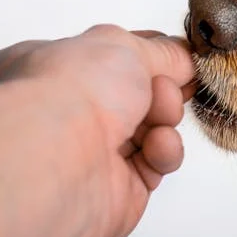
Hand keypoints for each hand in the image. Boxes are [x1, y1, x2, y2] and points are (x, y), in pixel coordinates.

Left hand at [0, 24, 194, 236]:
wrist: (55, 161)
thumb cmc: (69, 92)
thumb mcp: (123, 46)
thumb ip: (162, 51)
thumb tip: (184, 59)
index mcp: (52, 69)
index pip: (109, 59)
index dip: (149, 56)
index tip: (179, 56)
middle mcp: (67, 112)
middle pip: (138, 96)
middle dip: (161, 89)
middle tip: (163, 89)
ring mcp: (91, 154)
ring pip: (152, 130)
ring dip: (165, 119)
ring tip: (159, 119)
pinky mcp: (117, 191)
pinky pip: (157, 164)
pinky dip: (165, 152)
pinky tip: (156, 147)